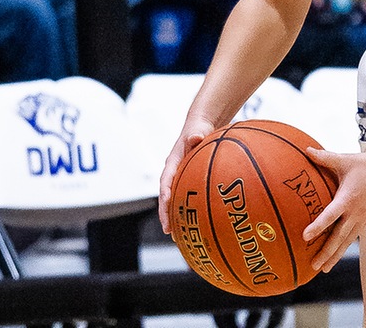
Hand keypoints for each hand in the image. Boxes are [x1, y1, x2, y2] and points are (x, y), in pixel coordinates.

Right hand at [158, 118, 214, 234]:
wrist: (200, 127)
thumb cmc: (199, 128)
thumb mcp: (197, 129)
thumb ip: (195, 134)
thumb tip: (194, 138)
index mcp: (172, 162)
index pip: (165, 180)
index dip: (165, 194)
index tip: (166, 206)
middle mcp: (173, 173)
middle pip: (166, 197)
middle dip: (166, 214)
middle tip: (170, 232)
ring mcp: (179, 179)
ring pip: (175, 201)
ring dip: (175, 217)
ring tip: (180, 237)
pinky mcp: (188, 182)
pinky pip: (187, 198)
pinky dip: (189, 211)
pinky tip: (199, 225)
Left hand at [302, 142, 365, 272]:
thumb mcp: (344, 160)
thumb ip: (323, 157)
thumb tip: (305, 150)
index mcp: (348, 199)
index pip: (330, 216)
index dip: (318, 226)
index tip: (305, 237)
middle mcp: (355, 213)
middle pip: (339, 237)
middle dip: (326, 253)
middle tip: (313, 266)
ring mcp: (362, 219)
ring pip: (346, 241)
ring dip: (334, 256)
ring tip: (323, 269)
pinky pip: (352, 237)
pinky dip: (343, 247)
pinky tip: (335, 256)